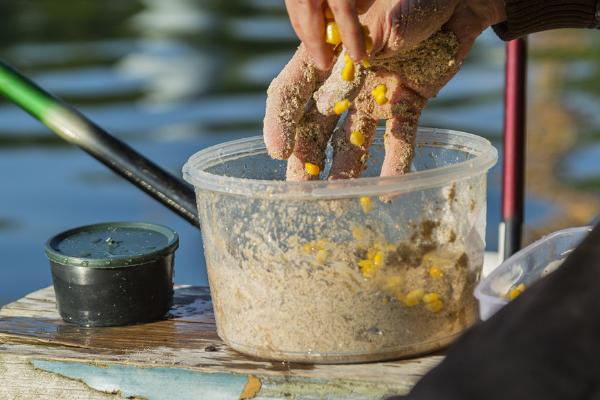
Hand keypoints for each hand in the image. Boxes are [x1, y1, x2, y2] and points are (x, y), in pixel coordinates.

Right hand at [264, 0, 505, 180]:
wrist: (458, 0)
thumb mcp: (386, 15)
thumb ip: (368, 41)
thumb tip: (354, 62)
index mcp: (329, 54)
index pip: (293, 89)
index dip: (281, 120)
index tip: (278, 152)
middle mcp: (347, 81)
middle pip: (317, 125)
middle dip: (306, 159)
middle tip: (300, 194)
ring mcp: (375, 96)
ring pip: (352, 140)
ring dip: (345, 171)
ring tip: (338, 202)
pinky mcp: (406, 104)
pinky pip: (398, 139)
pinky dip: (395, 165)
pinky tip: (388, 191)